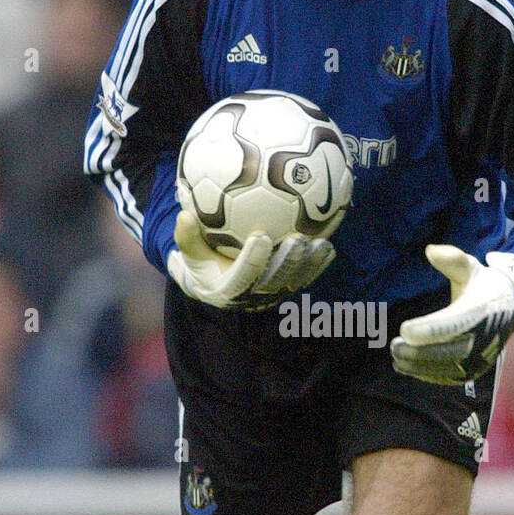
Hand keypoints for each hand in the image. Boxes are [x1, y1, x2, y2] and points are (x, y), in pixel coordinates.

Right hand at [167, 207, 334, 308]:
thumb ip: (187, 239)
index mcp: (229, 291)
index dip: (253, 259)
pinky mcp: (287, 290)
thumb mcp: (189, 255)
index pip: (243, 277)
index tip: (260, 236)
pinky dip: (318, 265)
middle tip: (298, 239)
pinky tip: (329, 245)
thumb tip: (184, 216)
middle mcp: (253, 298)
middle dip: (288, 262)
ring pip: (295, 282)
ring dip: (310, 264)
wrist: (217, 287)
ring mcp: (273, 295)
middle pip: (275, 281)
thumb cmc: (203, 266)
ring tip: (321, 243)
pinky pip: (305, 278)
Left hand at [390, 247, 513, 383]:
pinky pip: (452, 376)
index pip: (455, 323)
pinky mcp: (477, 368)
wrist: (508, 305)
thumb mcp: (471, 266)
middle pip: (451, 351)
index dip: (430, 329)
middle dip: (420, 352)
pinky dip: (428, 374)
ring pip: (450, 368)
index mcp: (483, 309)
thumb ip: (452, 259)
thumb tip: (430, 251)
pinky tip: (407, 368)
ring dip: (420, 366)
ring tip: (397, 357)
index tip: (405, 330)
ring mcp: (483, 355)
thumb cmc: (481, 284)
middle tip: (395, 347)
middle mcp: (486, 335)